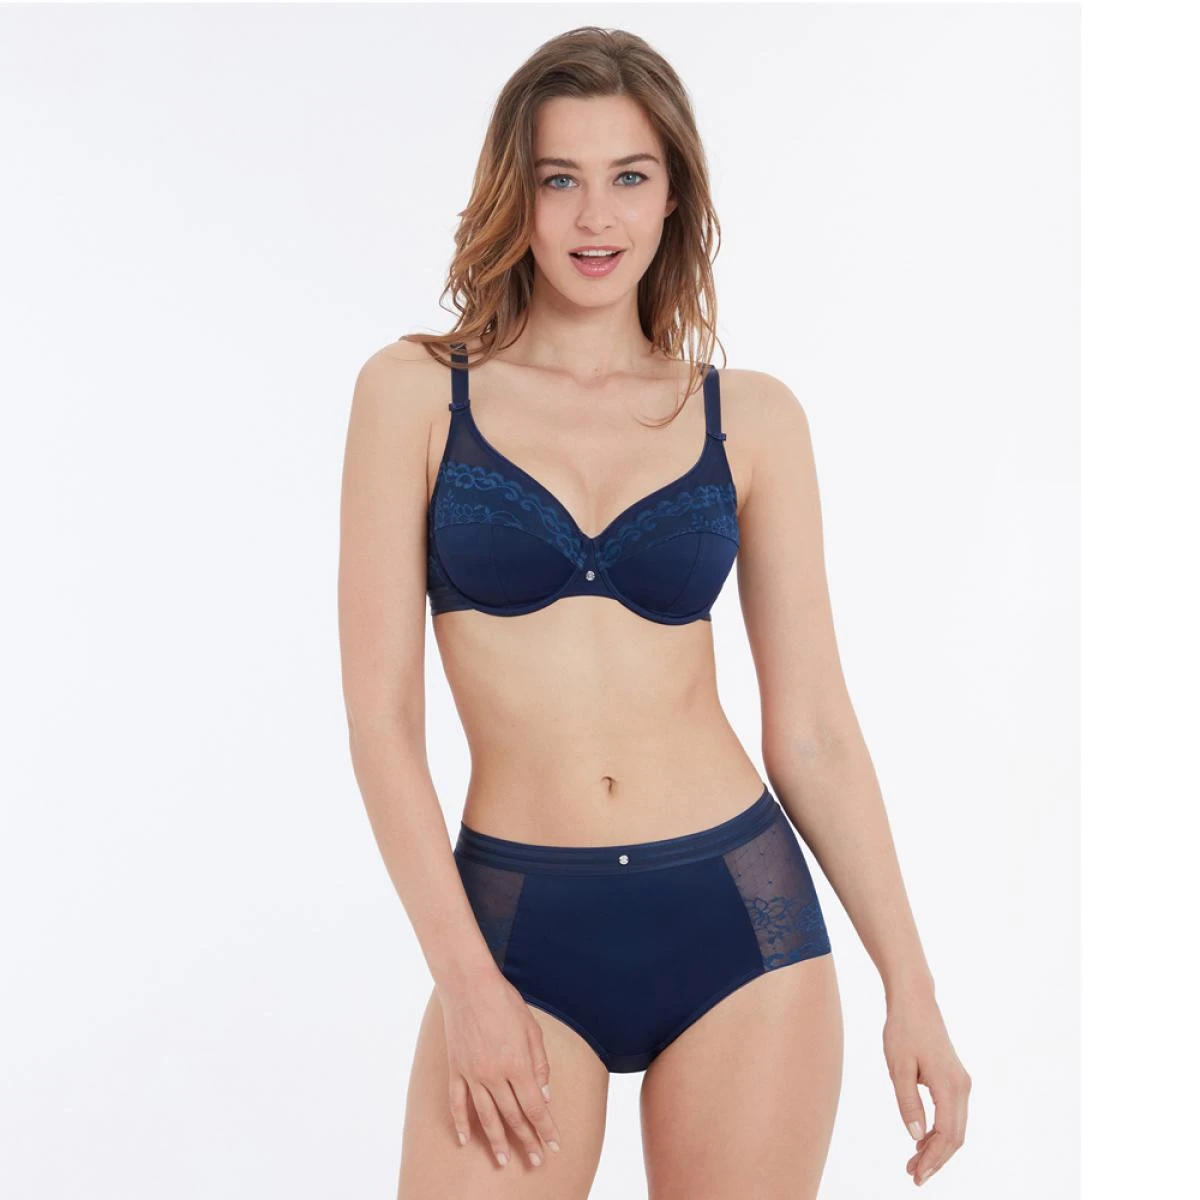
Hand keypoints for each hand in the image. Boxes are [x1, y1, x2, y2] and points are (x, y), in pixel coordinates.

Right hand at [438, 971, 563, 1168]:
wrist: (469, 985)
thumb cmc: (505, 1002)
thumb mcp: (532, 1029)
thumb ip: (539, 1064)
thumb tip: (544, 1095)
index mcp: (517, 1064)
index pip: (534, 1107)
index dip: (545, 1129)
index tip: (554, 1146)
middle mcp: (495, 1074)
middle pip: (513, 1116)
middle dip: (526, 1141)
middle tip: (535, 1161)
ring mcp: (472, 1073)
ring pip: (485, 1116)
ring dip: (496, 1140)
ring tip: (503, 1160)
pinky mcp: (456, 1068)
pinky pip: (457, 1102)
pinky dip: (461, 1123)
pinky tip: (465, 1140)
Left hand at [882, 990, 971, 1186]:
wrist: (915, 1001)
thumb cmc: (903, 1030)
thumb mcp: (898, 1067)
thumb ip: (907, 1103)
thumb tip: (916, 1137)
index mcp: (949, 1085)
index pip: (946, 1134)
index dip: (933, 1158)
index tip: (916, 1175)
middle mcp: (962, 1086)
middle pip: (955, 1136)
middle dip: (936, 1160)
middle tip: (913, 1176)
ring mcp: (961, 1082)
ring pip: (955, 1127)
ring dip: (938, 1148)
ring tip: (914, 1163)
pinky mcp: (955, 1079)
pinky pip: (952, 1114)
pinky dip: (940, 1132)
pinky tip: (922, 1140)